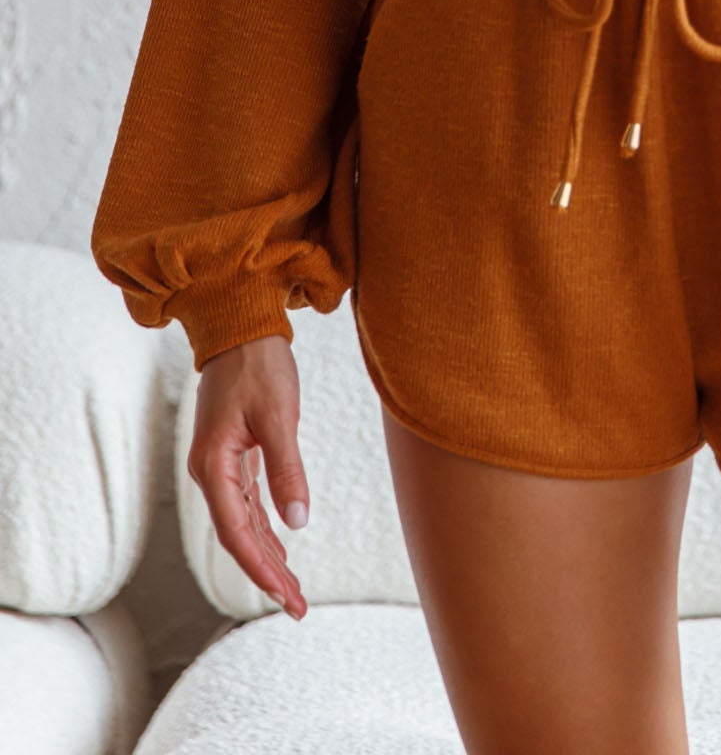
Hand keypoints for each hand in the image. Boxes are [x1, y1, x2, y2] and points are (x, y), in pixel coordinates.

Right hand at [186, 335, 310, 619]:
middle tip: (297, 607)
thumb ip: (286, 470)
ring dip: (267, 555)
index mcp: (213, 465)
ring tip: (292, 589)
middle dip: (267, 573)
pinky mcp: (233, 454)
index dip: (261, 568)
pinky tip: (281, 545)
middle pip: (238, 536)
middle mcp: (210, 471)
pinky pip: (247, 504)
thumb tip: (297, 522)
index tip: (285, 596)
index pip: (236, 532)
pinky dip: (265, 528)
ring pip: (243, 523)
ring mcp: (220, 464)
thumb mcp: (278, 416)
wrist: (241, 325)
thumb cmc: (258, 365)